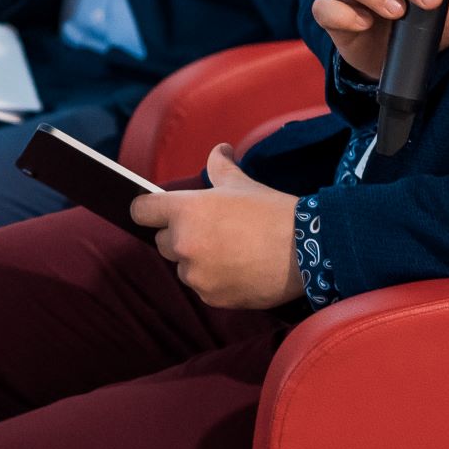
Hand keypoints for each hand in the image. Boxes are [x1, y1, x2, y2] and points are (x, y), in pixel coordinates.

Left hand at [127, 145, 302, 308]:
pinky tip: (240, 270)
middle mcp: (184, 243)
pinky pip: (203, 288)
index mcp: (185, 210)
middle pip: (162, 242)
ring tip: (231, 252)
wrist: (307, 250)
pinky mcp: (212, 297)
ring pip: (183, 268)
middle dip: (181, 237)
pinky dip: (215, 282)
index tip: (156, 212)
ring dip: (198, 262)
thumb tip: (217, 150)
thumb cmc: (272, 211)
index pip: (141, 211)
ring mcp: (196, 274)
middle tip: (213, 231)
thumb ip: (220, 166)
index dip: (149, 209)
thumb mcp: (242, 183)